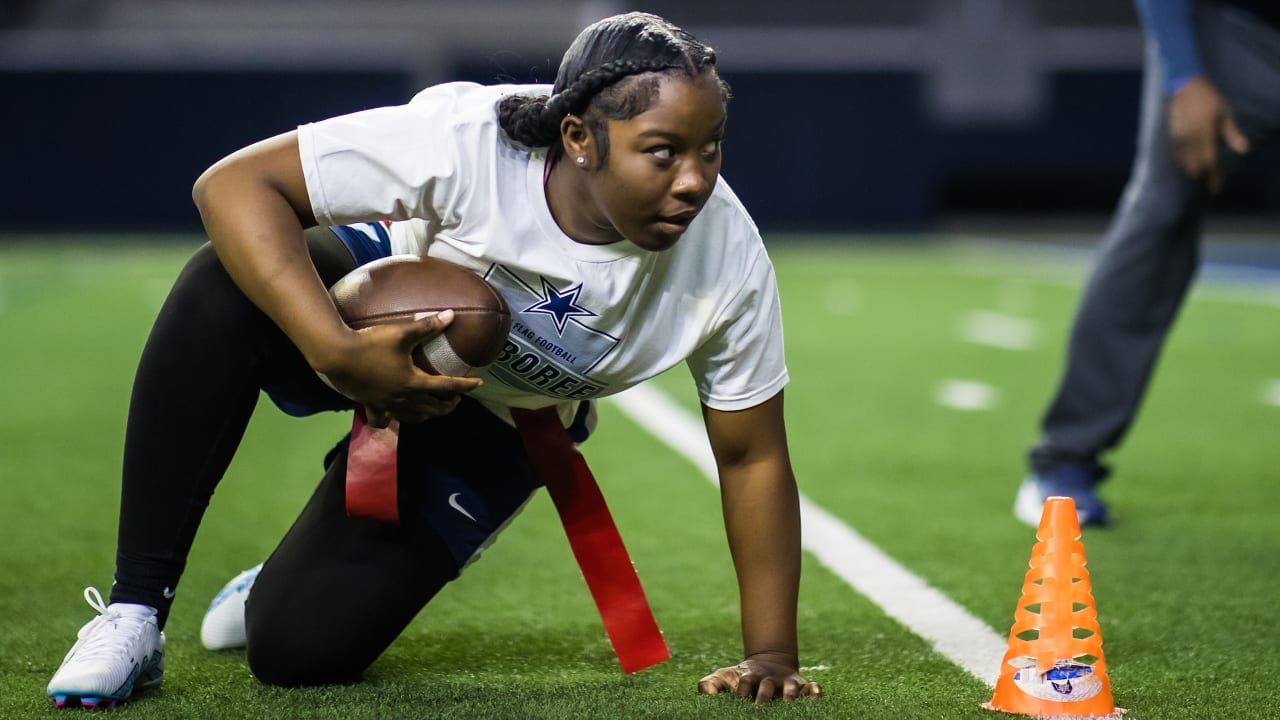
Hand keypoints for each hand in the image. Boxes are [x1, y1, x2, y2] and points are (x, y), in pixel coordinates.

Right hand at [315, 310, 481, 425]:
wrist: (337, 355)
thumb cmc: (371, 343)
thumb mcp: (402, 333)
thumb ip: (428, 326)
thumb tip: (451, 315)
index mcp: (414, 382)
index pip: (447, 386)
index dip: (465, 385)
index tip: (478, 384)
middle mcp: (402, 398)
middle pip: (432, 409)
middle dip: (448, 405)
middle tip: (456, 399)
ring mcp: (385, 404)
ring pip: (411, 418)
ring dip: (426, 415)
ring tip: (431, 408)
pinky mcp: (369, 404)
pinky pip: (383, 420)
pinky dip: (391, 420)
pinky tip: (392, 415)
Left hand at [697, 651, 821, 703]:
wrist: (768, 660)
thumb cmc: (742, 676)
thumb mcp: (724, 677)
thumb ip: (710, 683)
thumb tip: (706, 692)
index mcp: (749, 677)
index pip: (745, 683)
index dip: (742, 691)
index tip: (739, 700)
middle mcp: (769, 679)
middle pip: (766, 687)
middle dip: (763, 697)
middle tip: (759, 709)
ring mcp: (786, 682)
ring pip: (790, 688)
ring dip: (789, 696)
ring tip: (787, 704)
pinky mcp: (801, 685)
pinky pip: (811, 687)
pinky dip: (815, 691)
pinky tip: (816, 697)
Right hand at [1168, 76, 1249, 193]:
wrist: (1184, 87)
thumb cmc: (1209, 99)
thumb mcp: (1225, 113)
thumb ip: (1232, 134)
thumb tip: (1244, 150)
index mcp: (1204, 135)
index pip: (1209, 162)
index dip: (1213, 177)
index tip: (1216, 189)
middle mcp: (1189, 140)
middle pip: (1195, 166)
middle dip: (1202, 176)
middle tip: (1209, 181)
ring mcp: (1178, 139)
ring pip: (1184, 163)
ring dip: (1192, 170)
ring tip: (1200, 174)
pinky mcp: (1171, 137)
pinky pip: (1177, 155)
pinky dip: (1184, 162)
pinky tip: (1189, 162)